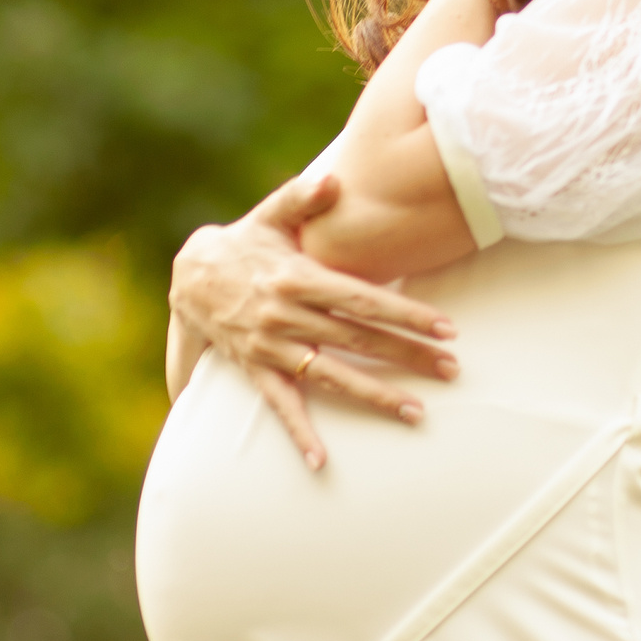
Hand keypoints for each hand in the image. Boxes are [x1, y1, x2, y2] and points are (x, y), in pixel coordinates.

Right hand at [169, 170, 458, 468]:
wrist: (189, 275)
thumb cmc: (246, 241)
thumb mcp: (271, 213)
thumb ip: (303, 195)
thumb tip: (333, 179)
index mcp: (299, 277)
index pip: (363, 299)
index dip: (406, 313)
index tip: (446, 328)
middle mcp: (287, 315)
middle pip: (358, 338)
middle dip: (407, 354)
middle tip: (452, 370)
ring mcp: (271, 346)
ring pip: (331, 375)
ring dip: (373, 395)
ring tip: (415, 412)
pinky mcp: (255, 369)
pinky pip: (280, 405)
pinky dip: (299, 434)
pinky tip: (321, 461)